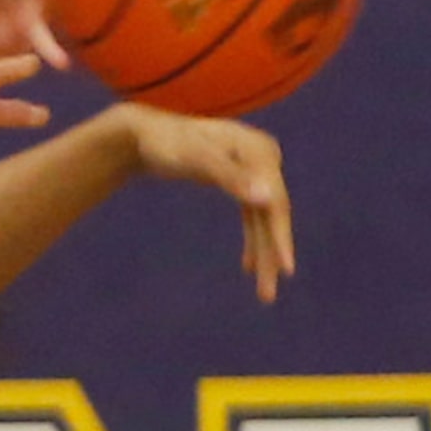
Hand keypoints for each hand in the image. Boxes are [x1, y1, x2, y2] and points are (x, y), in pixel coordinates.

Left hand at [120, 104, 293, 301]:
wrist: (144, 134)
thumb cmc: (166, 143)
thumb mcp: (195, 159)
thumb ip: (230, 177)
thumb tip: (268, 198)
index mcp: (258, 151)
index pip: (275, 201)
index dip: (281, 237)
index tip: (286, 270)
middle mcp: (262, 158)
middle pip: (272, 213)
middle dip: (271, 255)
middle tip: (267, 296)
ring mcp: (252, 169)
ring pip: (262, 218)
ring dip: (263, 253)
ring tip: (263, 292)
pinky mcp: (238, 179)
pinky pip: (251, 215)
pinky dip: (251, 240)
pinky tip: (247, 265)